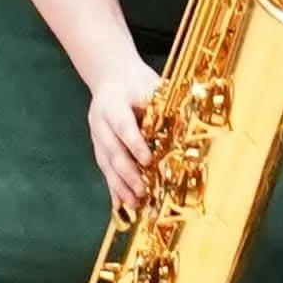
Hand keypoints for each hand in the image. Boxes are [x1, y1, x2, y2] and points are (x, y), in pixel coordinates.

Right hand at [87, 54, 160, 210]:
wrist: (111, 77)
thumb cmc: (137, 82)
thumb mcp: (149, 85)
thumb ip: (161, 105)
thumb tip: (185, 126)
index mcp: (112, 103)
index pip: (123, 126)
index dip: (135, 144)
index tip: (148, 161)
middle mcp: (100, 122)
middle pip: (113, 150)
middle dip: (128, 173)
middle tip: (143, 190)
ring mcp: (97, 136)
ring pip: (106, 164)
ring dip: (120, 185)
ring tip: (134, 202)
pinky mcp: (99, 147)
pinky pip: (105, 170)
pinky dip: (113, 188)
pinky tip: (120, 205)